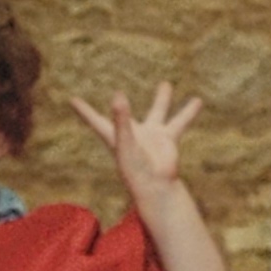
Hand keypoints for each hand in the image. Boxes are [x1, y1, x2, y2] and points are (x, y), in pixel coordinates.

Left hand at [70, 81, 204, 204]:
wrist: (156, 186)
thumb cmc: (135, 167)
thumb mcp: (125, 141)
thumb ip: (121, 119)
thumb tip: (118, 95)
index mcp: (114, 134)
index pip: (94, 119)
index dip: (84, 110)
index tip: (72, 100)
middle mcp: (132, 132)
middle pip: (124, 113)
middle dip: (121, 105)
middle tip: (118, 91)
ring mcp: (151, 135)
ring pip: (158, 111)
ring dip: (163, 99)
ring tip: (166, 84)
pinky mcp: (167, 139)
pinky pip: (179, 121)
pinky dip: (188, 112)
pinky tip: (198, 101)